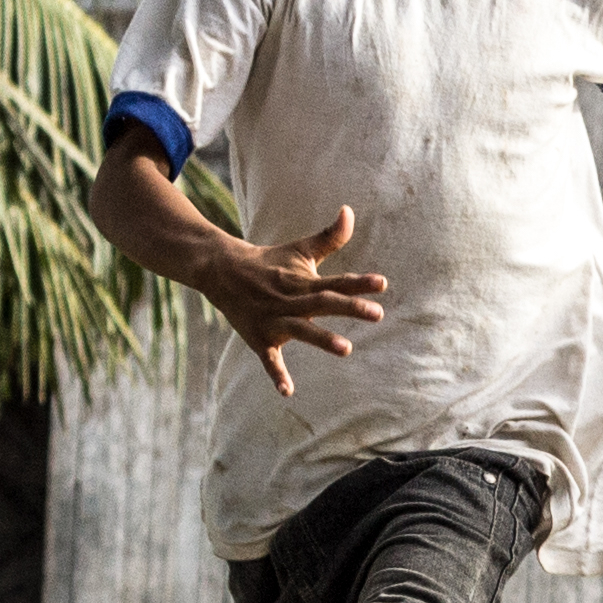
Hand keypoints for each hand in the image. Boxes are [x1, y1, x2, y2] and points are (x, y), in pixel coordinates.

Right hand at [205, 207, 385, 391]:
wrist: (219, 270)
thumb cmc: (269, 262)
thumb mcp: (299, 250)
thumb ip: (330, 238)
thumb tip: (350, 211)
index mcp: (303, 281)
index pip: (336, 281)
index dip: (359, 283)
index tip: (382, 283)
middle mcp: (291, 300)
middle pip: (323, 303)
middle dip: (349, 308)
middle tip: (378, 314)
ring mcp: (274, 320)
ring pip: (300, 330)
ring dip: (321, 339)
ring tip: (346, 350)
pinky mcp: (259, 338)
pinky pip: (269, 359)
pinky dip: (276, 375)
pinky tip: (287, 392)